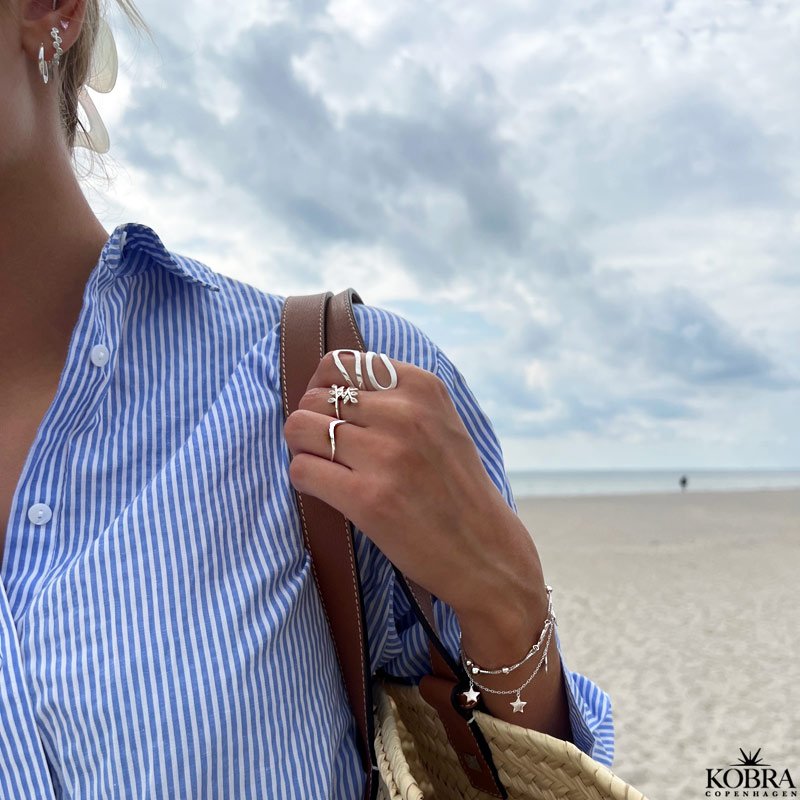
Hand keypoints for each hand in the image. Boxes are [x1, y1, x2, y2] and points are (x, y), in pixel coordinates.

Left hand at [282, 349, 543, 619]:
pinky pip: (301, 470)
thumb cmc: (454, 487)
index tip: (330, 412)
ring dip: (303, 448)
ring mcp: (386, 455)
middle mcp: (404, 413)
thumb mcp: (439, 421)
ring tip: (324, 467)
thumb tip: (326, 385)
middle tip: (326, 447)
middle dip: (311, 421)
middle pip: (314, 396)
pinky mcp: (368, 498)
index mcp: (421, 387)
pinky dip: (304, 479)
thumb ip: (394, 397)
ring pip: (299, 428)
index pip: (338, 364)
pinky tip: (326, 490)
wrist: (484, 549)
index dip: (322, 387)